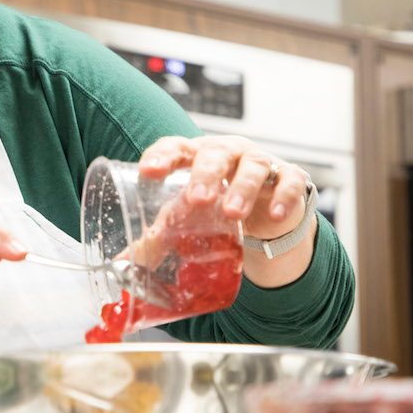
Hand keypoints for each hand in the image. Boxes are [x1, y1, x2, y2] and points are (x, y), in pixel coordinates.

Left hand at [138, 135, 312, 242]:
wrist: (266, 208)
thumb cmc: (216, 203)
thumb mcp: (189, 215)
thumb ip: (160, 235)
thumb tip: (123, 264)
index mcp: (195, 156)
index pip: (176, 148)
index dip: (162, 156)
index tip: (148, 172)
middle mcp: (227, 153)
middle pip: (215, 154)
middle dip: (206, 174)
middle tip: (198, 199)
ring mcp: (260, 162)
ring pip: (252, 167)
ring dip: (242, 188)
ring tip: (232, 213)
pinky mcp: (289, 177)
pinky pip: (288, 181)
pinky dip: (284, 196)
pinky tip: (275, 215)